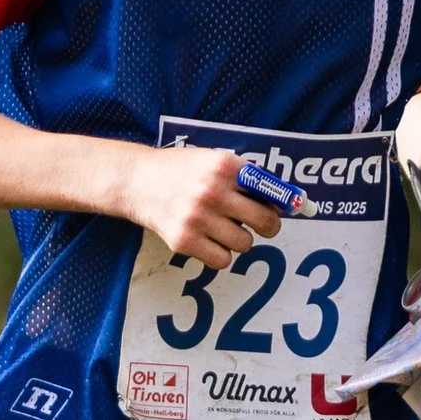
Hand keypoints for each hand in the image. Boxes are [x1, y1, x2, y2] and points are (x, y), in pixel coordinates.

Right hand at [125, 146, 283, 269]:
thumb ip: (244, 176)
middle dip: (268, 226)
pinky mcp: (184, 240)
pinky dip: (220, 254)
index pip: (270, 190)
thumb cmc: (181, 171)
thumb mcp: (212, 160)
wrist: (136, 181)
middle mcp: (213, 191)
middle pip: (265, 221)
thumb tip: (284, 203)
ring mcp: (197, 217)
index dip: (281, 203)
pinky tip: (208, 239)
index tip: (284, 210)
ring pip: (245, 243)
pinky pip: (222, 260)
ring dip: (238, 239)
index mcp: (224, 165)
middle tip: (261, 224)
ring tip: (222, 227)